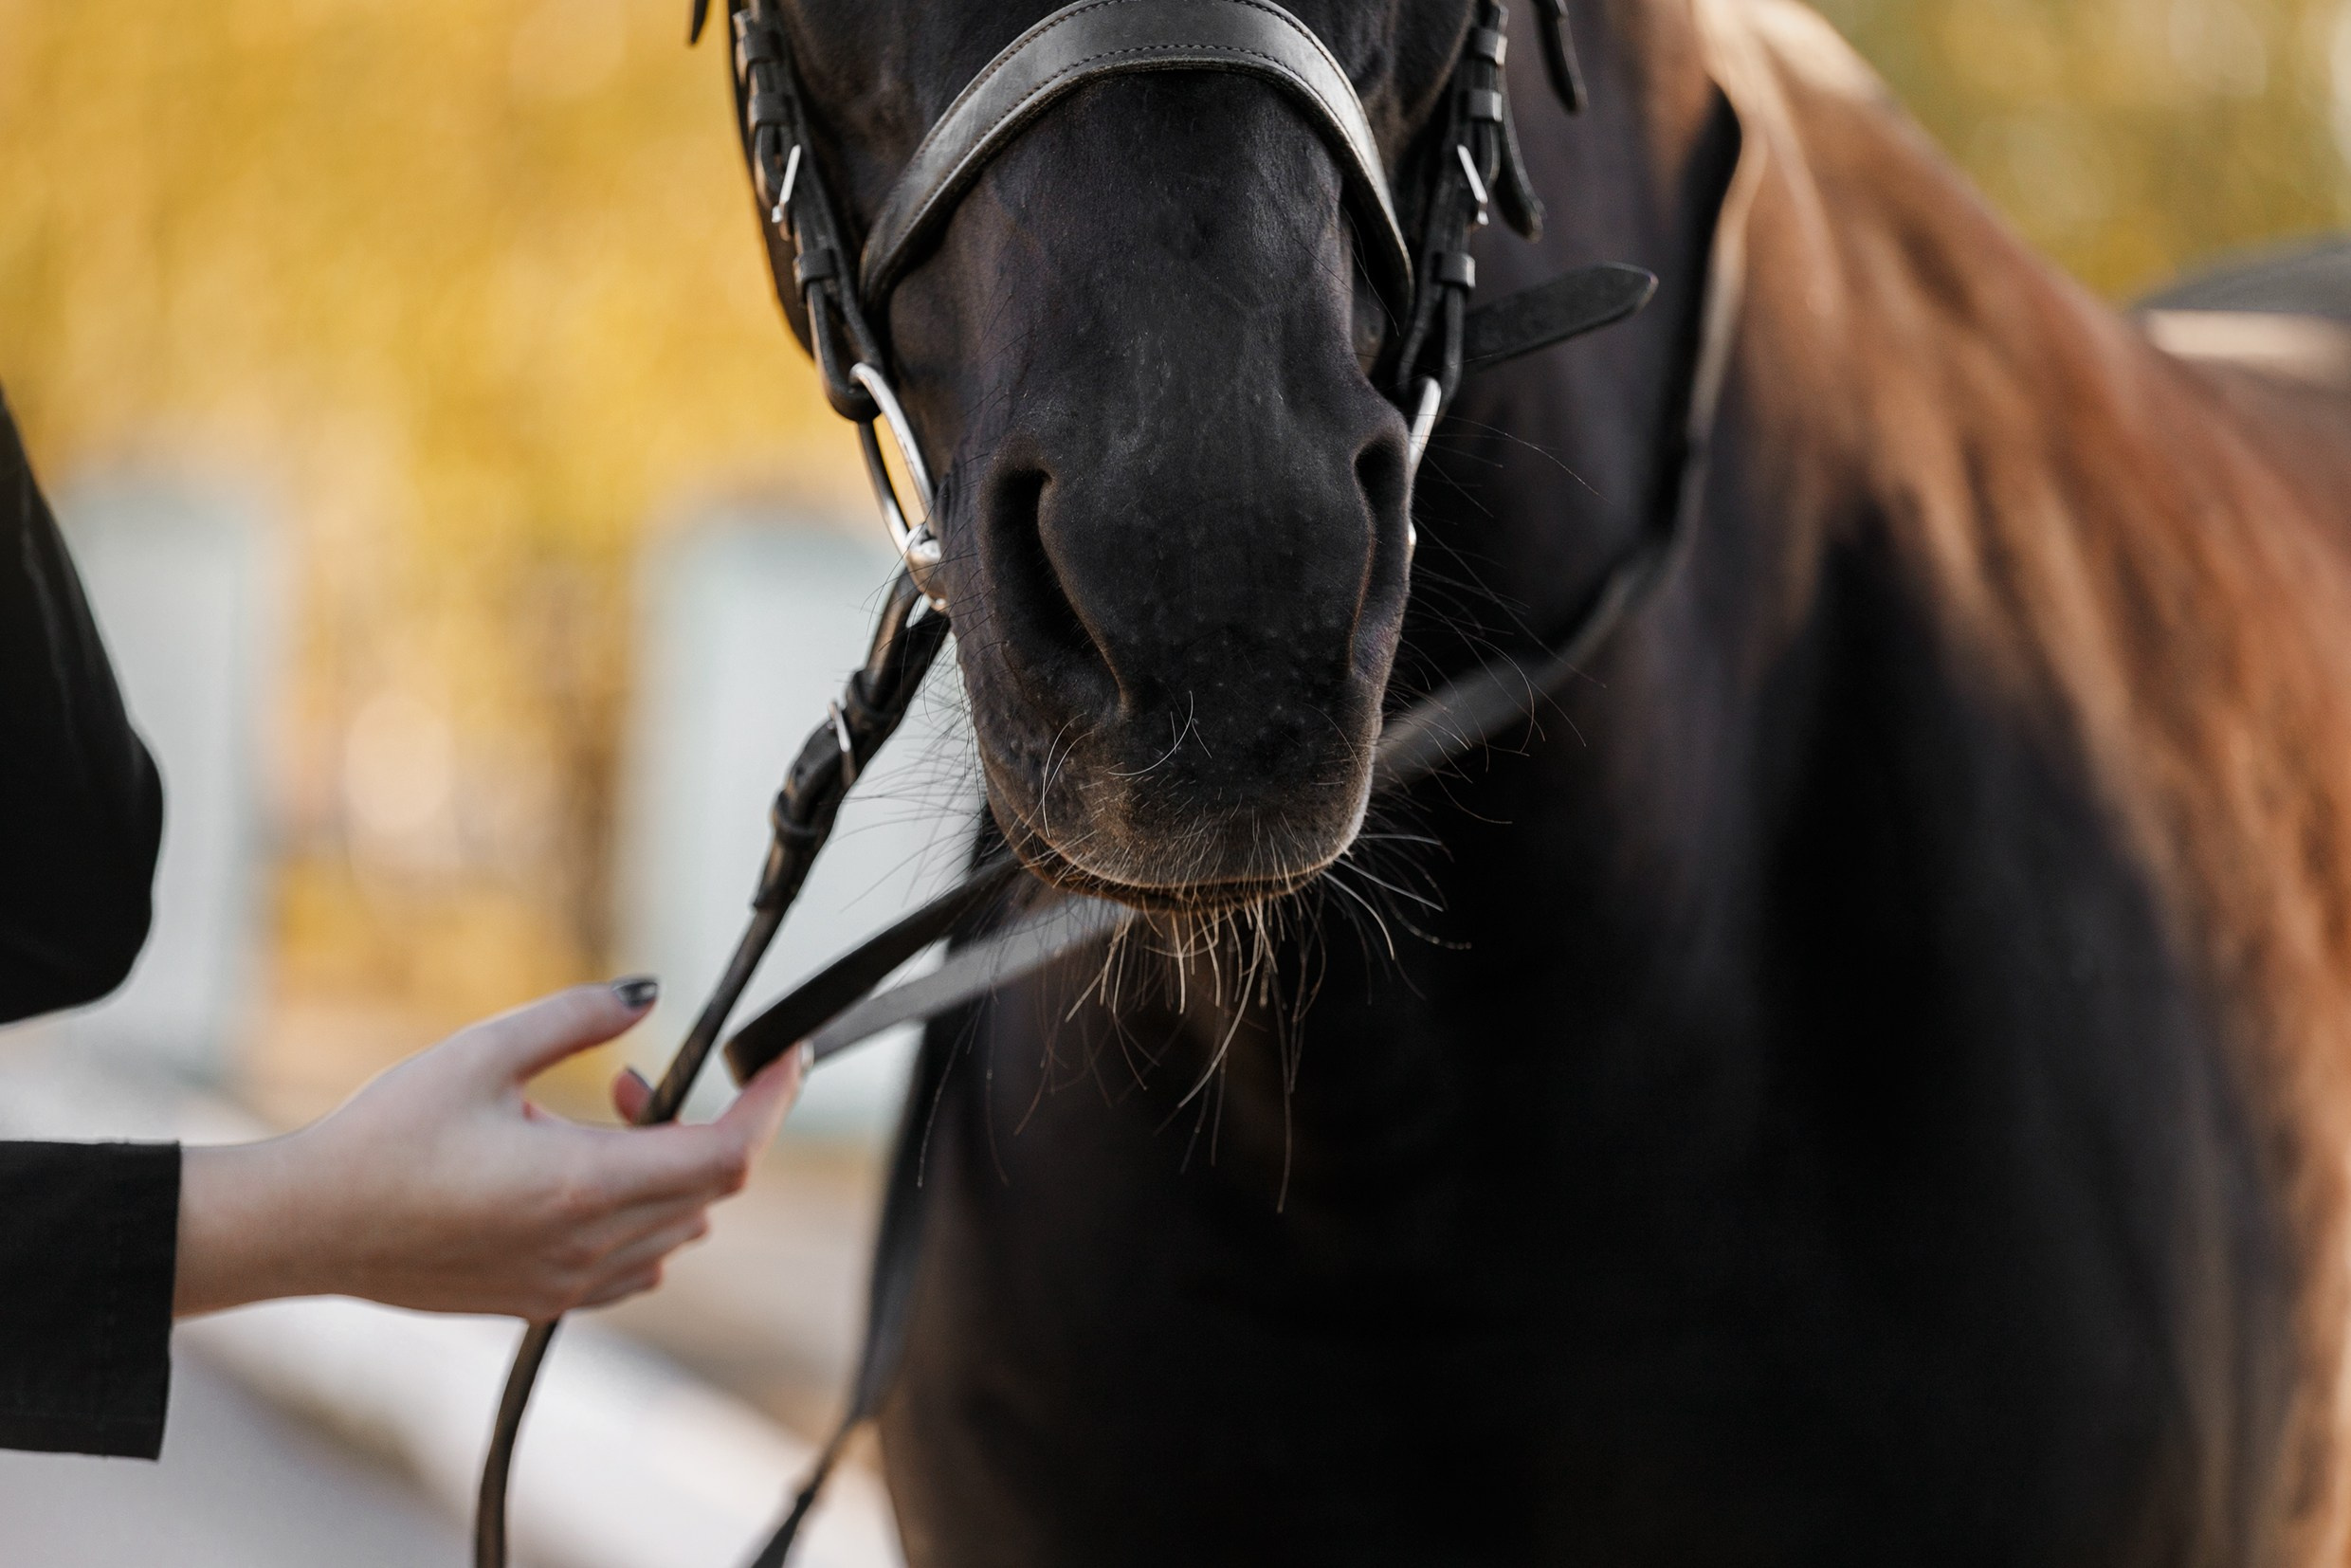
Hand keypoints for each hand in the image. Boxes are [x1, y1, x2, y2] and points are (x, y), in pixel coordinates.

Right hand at [174, 980, 805, 1318]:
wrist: (309, 1227)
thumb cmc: (385, 1136)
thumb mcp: (483, 1050)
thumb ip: (577, 1017)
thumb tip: (649, 991)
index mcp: (582, 1183)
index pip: (727, 1156)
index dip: (771, 1105)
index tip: (785, 1061)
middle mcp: (589, 1245)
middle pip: (712, 1190)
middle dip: (703, 1123)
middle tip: (628, 1081)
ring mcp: (569, 1283)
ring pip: (681, 1230)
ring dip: (670, 1169)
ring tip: (595, 1121)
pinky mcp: (544, 1300)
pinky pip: (639, 1265)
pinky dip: (644, 1215)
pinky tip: (581, 1177)